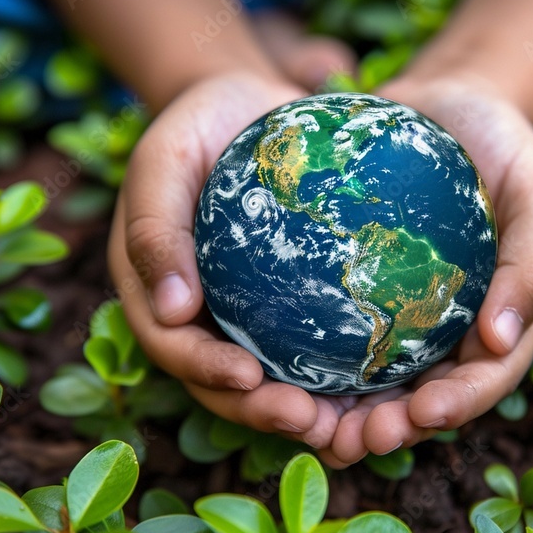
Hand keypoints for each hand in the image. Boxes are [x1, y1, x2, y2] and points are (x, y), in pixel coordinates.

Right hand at [109, 71, 372, 448]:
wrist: (246, 107)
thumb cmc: (195, 129)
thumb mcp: (161, 163)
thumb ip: (155, 230)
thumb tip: (172, 311)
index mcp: (154, 293)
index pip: (173, 348)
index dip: (207, 373)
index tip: (250, 378)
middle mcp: (196, 317)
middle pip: (222, 382)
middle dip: (261, 412)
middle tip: (311, 422)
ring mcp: (242, 315)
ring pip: (269, 379)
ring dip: (303, 409)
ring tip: (347, 425)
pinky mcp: (287, 305)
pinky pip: (310, 346)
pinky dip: (337, 373)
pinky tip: (379, 384)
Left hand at [314, 75, 532, 467]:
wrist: (445, 104)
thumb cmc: (503, 147)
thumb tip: (501, 340)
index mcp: (500, 322)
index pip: (484, 379)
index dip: (457, 406)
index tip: (422, 413)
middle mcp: (449, 332)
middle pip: (422, 397)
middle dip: (392, 429)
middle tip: (354, 439)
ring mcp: (402, 316)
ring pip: (373, 382)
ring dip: (344, 415)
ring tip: (311, 426)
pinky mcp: (359, 291)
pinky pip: (332, 332)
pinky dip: (310, 361)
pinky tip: (275, 370)